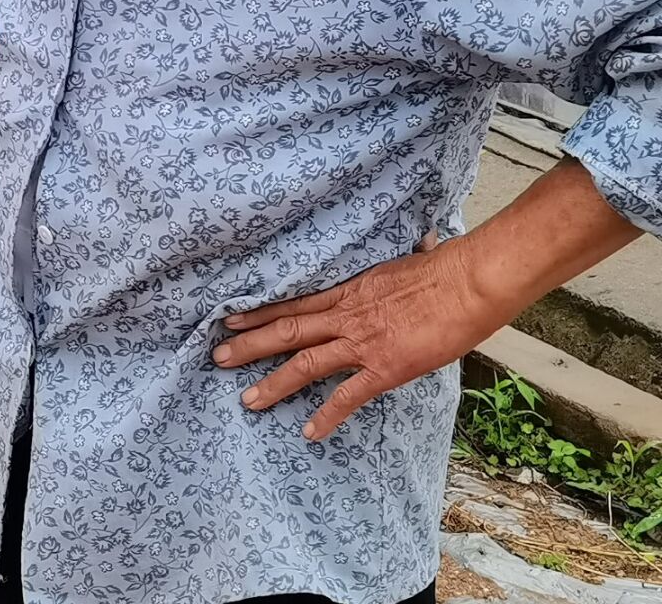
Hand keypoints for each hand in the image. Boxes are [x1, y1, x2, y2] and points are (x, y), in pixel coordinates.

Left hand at [213, 236, 512, 440]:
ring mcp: (362, 343)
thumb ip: (384, 275)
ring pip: (306, 363)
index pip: (293, 303)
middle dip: (249, 345)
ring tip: (247, 399)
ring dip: (274, 382)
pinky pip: (348, 395)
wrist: (467, 282)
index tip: (229, 318)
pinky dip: (327, 415)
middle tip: (217, 358)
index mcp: (347, 291)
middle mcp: (345, 316)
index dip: (259, 312)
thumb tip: (402, 251)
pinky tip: (309, 431)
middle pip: (287, 330)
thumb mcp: (398, 265)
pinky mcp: (385, 367)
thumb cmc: (441, 269)